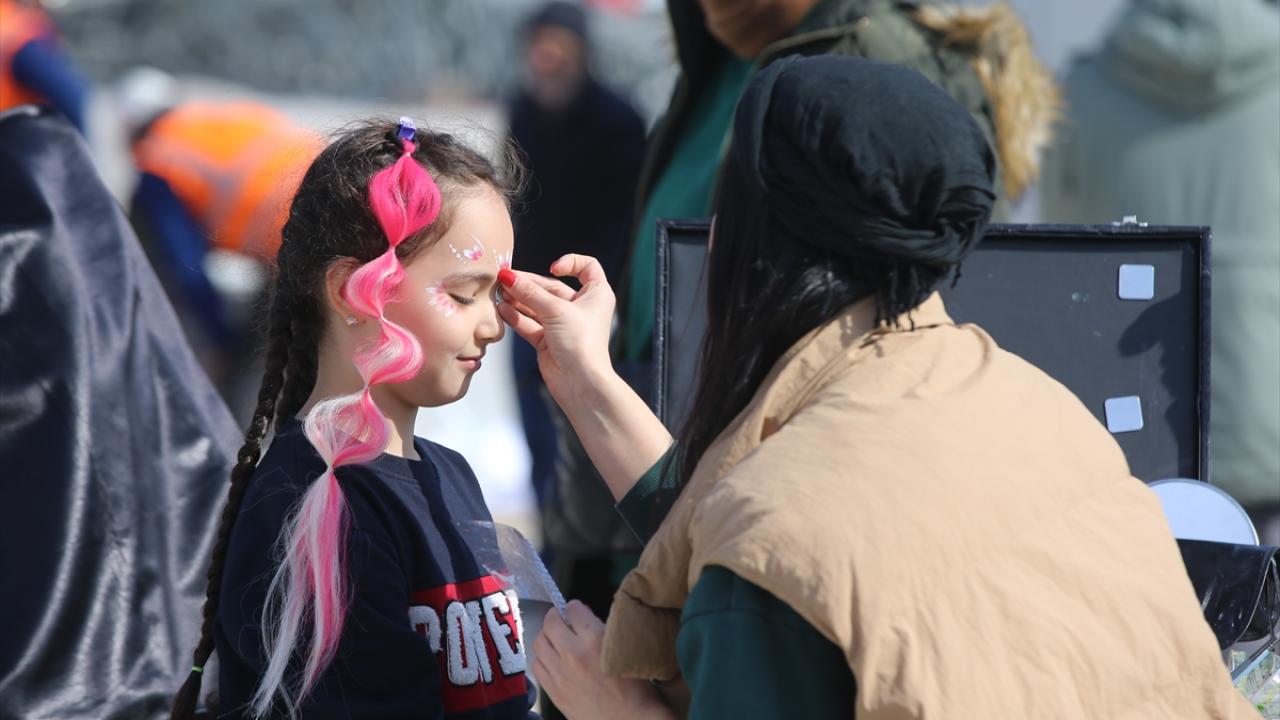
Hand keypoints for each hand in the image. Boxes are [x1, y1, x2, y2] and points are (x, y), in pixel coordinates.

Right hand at [497, 254, 616, 408]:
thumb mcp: (555, 310)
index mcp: (596, 295)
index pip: (587, 268)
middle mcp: (580, 308)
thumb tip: (508, 276)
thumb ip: (530, 292)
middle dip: (528, 284)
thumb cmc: (581, 343)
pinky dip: (516, 316)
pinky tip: (502, 309)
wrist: (580, 382)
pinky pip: (530, 323)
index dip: (571, 263)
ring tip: (499, 293)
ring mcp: (563, 325)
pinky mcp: (548, 341)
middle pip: (551, 288)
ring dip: (518, 299)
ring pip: (537, 306)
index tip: (553, 268)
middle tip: (505, 279)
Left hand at [531, 601, 671, 719]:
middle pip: (550, 622)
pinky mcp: (554, 692)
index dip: (576, 608)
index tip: (578, 611)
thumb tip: (587, 618)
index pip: (573, 609)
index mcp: (594, 639)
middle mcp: (572, 653)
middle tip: (563, 620)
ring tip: (556, 640)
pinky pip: (537, 666)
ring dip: (547, 637)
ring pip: (539, 643)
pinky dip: (542, 659)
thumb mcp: (626, 648)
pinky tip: (552, 661)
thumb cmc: (637, 687)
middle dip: (556, 617)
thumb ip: (605, 630)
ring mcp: (560, 674)